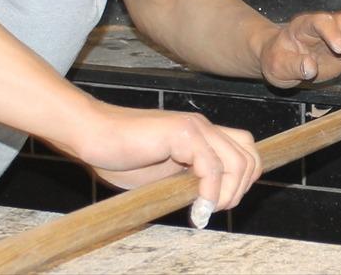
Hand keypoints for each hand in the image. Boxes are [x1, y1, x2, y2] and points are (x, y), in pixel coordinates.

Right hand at [59, 100, 261, 216]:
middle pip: (249, 156)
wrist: (91, 135)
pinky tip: (197, 209)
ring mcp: (195, 128)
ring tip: (206, 211)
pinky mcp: (182, 133)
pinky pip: (211, 166)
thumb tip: (208, 203)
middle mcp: (204, 128)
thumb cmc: (119, 156)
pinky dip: (210, 192)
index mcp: (202, 136)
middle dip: (240, 190)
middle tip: (214, 211)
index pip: (245, 151)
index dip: (243, 180)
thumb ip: (187, 181)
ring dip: (229, 194)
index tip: (221, 204)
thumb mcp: (162, 174)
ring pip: (237, 162)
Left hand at [258, 11, 340, 87]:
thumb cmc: (279, 60)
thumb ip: (293, 66)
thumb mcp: (278, 67)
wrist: (285, 60)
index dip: (332, 32)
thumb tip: (310, 67)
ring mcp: (340, 30)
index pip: (320, 21)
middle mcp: (325, 23)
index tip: (340, 50)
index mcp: (304, 25)